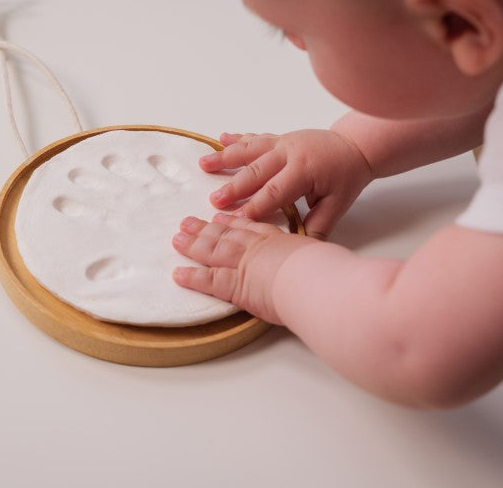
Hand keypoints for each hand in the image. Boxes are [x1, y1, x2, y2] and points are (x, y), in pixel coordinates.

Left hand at [172, 212, 310, 323]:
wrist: (315, 280)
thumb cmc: (323, 270)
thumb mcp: (320, 256)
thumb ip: (313, 257)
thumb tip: (320, 264)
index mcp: (276, 240)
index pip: (250, 227)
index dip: (233, 221)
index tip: (220, 217)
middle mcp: (256, 247)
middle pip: (225, 234)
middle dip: (205, 228)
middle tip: (188, 222)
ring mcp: (243, 264)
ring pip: (213, 250)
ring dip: (194, 244)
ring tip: (178, 238)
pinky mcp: (234, 284)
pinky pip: (208, 280)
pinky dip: (192, 277)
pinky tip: (178, 274)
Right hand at [199, 129, 372, 238]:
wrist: (356, 146)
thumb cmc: (346, 177)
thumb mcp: (337, 205)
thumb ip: (317, 226)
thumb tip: (300, 249)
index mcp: (305, 171)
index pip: (275, 192)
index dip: (254, 207)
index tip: (236, 221)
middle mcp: (290, 153)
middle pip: (256, 172)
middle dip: (234, 187)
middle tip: (215, 201)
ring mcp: (283, 142)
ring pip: (249, 150)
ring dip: (225, 158)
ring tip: (203, 165)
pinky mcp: (279, 138)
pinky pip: (254, 138)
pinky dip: (236, 140)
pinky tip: (219, 140)